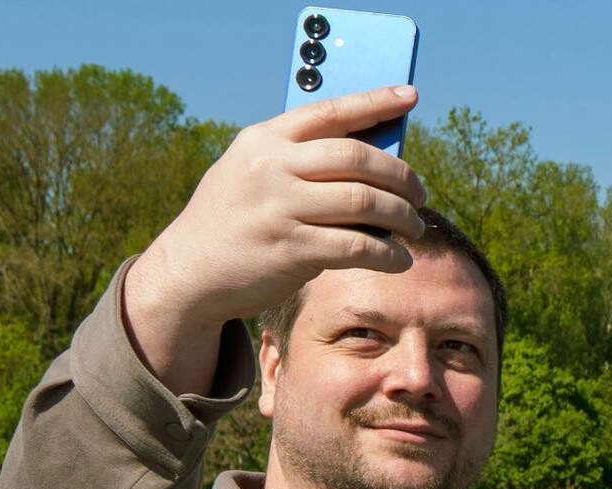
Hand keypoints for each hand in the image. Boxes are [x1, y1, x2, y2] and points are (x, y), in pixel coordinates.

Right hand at [119, 87, 428, 396]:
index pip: (330, 111)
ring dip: (402, 216)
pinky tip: (399, 259)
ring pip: (364, 201)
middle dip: (401, 176)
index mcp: (264, 140)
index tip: (409, 97)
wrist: (190, 269)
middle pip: (357, 158)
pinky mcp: (291, 250)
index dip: (375, 102)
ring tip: (415, 228)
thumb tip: (373, 158)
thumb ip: (299, 160)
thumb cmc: (236, 218)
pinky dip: (388, 254)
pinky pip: (357, 246)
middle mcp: (272, 167)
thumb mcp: (252, 171)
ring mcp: (281, 208)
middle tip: (420, 194)